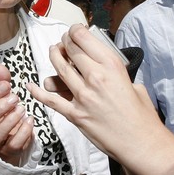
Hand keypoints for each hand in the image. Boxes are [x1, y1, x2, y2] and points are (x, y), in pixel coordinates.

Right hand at [0, 63, 33, 165]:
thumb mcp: (1, 97)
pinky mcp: (8, 152)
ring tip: (23, 109)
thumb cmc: (3, 116)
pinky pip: (13, 146)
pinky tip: (30, 121)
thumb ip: (0, 82)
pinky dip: (23, 133)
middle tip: (15, 98)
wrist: (11, 141)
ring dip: (11, 121)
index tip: (6, 85)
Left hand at [27, 24, 161, 165]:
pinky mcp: (75, 114)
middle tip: (63, 41)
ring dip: (54, 57)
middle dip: (64, 42)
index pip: (84, 39)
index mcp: (112, 67)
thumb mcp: (134, 84)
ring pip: (59, 69)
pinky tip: (31, 85)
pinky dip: (38, 92)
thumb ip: (117, 75)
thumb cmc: (141, 116)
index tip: (74, 31)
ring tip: (54, 52)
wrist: (141, 143)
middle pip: (70, 51)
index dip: (75, 31)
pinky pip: (51, 100)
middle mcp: (96, 78)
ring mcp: (83, 96)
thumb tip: (104, 69)